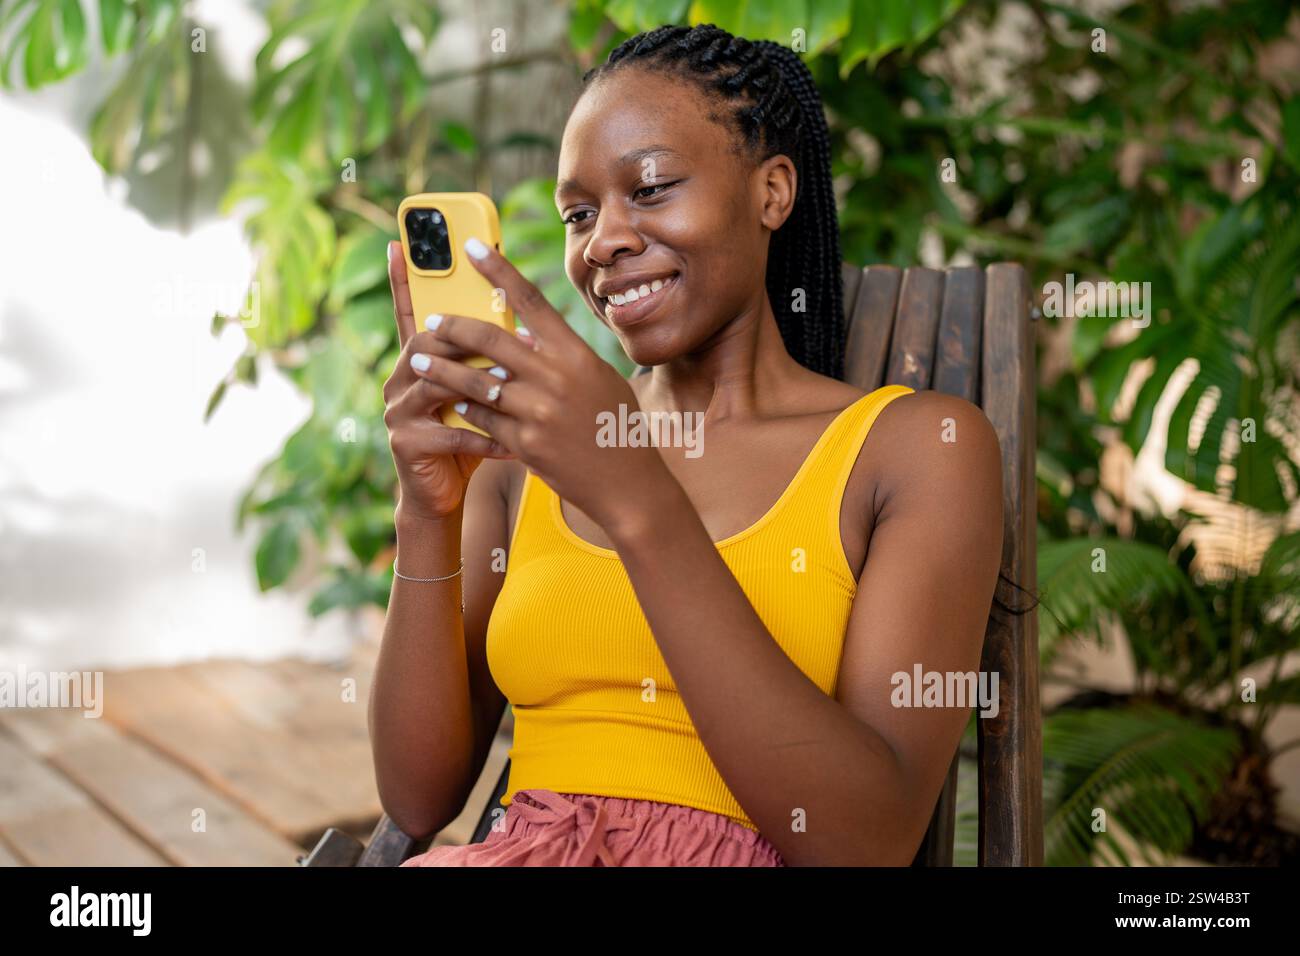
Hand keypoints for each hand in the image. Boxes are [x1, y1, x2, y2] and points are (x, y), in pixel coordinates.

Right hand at [381, 240, 514, 521]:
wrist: (444, 492)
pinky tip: (510, 443)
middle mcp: (401, 378)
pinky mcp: (406, 443)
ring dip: (477, 384)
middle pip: (427, 341)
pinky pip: (449, 432)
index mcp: (418, 359)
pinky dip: (483, 437)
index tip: (399, 242)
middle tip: (501, 333)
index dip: (403, 278)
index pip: (409, 310)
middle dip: (463, 335)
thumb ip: (488, 361)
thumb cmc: (470, 433)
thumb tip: (527, 326)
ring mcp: (399, 410)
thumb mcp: (480, 391)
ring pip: (436, 383)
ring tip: (510, 388)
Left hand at [418, 237, 674, 536]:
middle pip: (491, 339)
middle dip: (453, 327)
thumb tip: (524, 337)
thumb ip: (563, 357)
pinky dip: (466, 408)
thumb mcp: (598, 380)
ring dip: (442, 370)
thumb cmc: (615, 425)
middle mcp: (556, 378)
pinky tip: (452, 402)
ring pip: (476, 381)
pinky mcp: (525, 444)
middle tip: (431, 322)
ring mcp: (538, 412)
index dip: (499, 270)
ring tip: (421, 362)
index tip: (472, 248)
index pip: (531, 300)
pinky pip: (483, 418)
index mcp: (576, 354)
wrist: (627, 484)